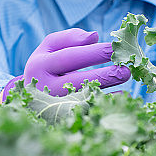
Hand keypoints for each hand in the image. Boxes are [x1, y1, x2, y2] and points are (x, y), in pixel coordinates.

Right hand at [0, 28, 129, 101]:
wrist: (30, 95)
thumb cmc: (47, 65)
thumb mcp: (50, 48)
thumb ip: (70, 38)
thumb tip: (93, 36)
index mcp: (39, 66)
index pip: (70, 57)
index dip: (94, 52)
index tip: (115, 47)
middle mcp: (44, 87)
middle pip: (78, 81)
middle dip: (104, 74)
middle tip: (125, 69)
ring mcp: (53, 106)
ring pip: (84, 98)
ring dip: (107, 89)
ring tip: (125, 79)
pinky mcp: (62, 118)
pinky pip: (88, 111)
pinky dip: (105, 103)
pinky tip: (121, 96)